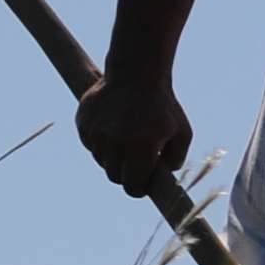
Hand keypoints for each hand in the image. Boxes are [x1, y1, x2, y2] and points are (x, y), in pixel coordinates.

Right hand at [75, 69, 192, 198]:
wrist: (136, 74)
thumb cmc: (163, 105)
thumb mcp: (182, 133)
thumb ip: (175, 160)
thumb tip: (162, 177)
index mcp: (141, 148)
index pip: (132, 185)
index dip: (137, 190)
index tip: (141, 187)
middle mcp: (115, 143)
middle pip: (114, 176)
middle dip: (126, 175)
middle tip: (136, 166)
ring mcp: (96, 133)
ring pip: (102, 161)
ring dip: (113, 158)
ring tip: (127, 140)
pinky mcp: (83, 124)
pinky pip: (90, 144)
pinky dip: (101, 143)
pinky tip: (114, 128)